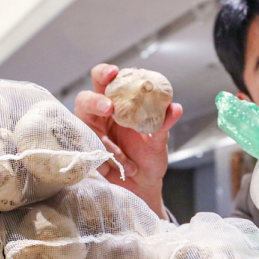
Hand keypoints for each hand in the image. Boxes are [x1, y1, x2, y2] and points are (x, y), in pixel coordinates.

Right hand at [74, 63, 181, 217]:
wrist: (144, 186)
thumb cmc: (149, 158)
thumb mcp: (159, 141)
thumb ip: (163, 124)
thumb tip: (175, 108)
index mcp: (117, 104)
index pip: (105, 81)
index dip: (105, 73)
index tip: (113, 73)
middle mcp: (100, 117)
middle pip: (85, 98)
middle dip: (95, 100)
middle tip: (109, 108)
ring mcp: (91, 135)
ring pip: (83, 127)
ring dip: (105, 141)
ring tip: (125, 158)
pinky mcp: (88, 153)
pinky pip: (91, 152)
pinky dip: (108, 160)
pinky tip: (125, 167)